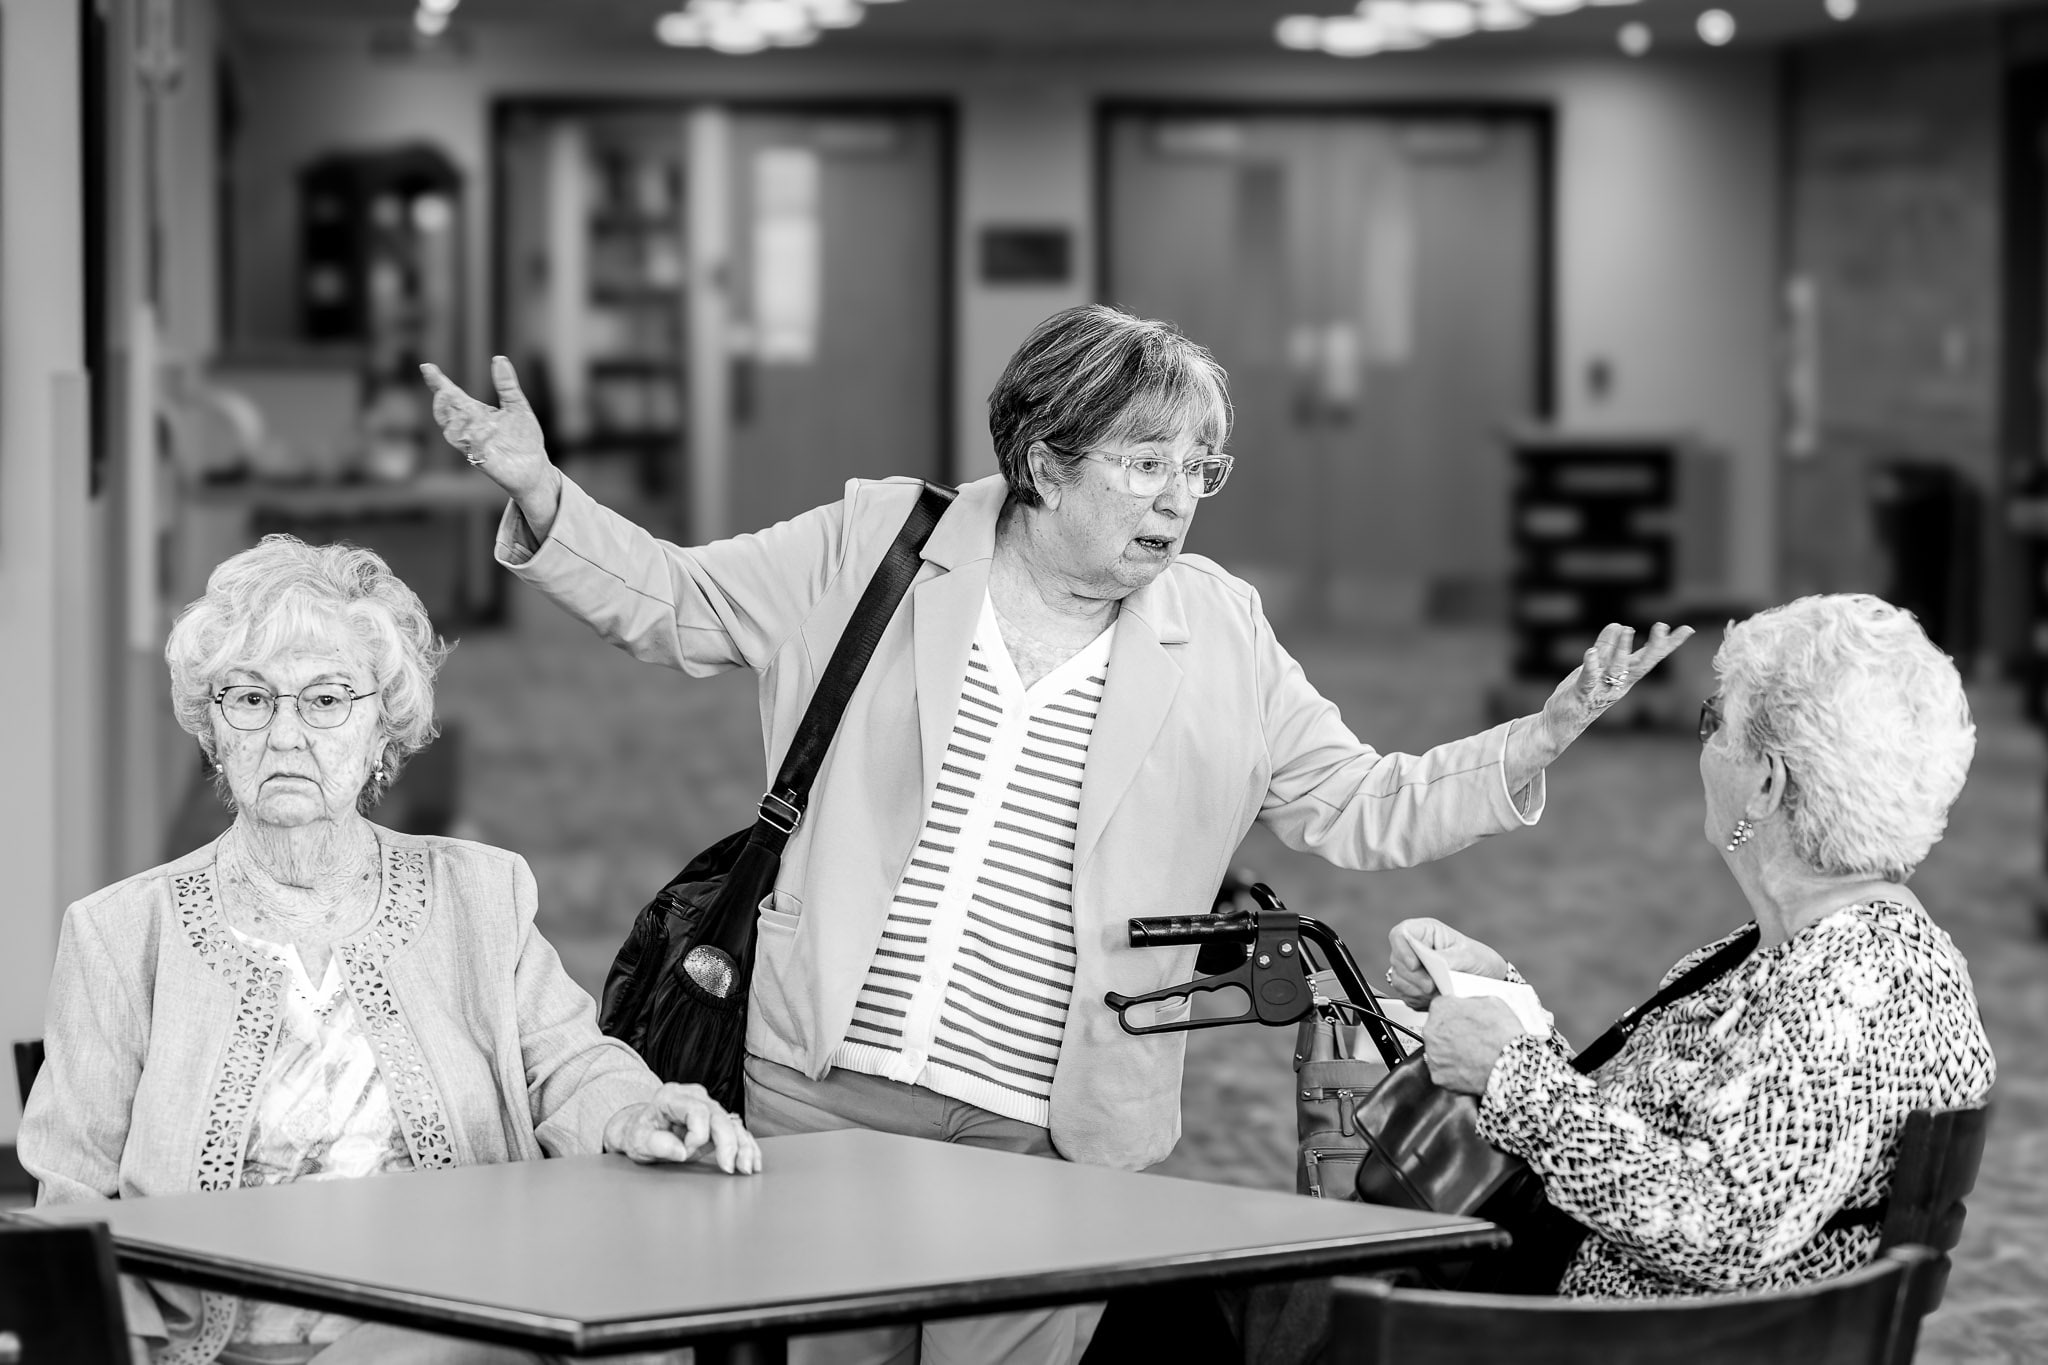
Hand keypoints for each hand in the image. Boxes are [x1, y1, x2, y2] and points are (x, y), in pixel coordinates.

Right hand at [420, 356, 557, 509]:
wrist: (535, 467)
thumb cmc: (524, 437)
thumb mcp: (518, 406)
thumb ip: (507, 385)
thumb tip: (498, 358)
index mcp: (476, 412)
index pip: (452, 395)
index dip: (438, 382)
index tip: (427, 367)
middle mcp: (470, 428)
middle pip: (446, 413)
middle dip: (441, 402)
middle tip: (442, 389)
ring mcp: (474, 445)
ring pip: (451, 433)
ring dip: (452, 420)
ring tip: (454, 403)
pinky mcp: (482, 461)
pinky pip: (472, 450)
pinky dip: (477, 438)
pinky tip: (489, 427)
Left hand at [603, 1082, 761, 1173]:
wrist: (641, 1129)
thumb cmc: (639, 1133)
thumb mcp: (637, 1141)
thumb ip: (657, 1144)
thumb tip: (681, 1151)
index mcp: (672, 1096)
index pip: (697, 1110)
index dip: (696, 1135)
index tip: (685, 1153)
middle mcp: (694, 1097)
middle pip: (719, 1116)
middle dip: (729, 1143)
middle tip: (730, 1168)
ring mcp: (707, 1107)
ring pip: (732, 1123)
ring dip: (743, 1146)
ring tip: (748, 1168)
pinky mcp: (716, 1121)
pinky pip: (736, 1131)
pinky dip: (745, 1146)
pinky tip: (752, 1161)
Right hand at [1386, 918, 1507, 1009]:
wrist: (1488, 980)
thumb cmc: (1478, 960)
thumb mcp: (1468, 955)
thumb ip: (1449, 958)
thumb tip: (1435, 964)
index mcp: (1426, 932)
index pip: (1400, 934)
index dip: (1402, 949)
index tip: (1415, 965)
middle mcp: (1415, 948)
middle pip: (1397, 960)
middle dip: (1414, 977)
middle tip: (1432, 985)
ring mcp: (1411, 968)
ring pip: (1398, 979)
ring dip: (1416, 990)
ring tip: (1437, 992)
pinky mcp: (1412, 987)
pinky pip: (1405, 995)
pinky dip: (1418, 1000)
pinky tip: (1434, 998)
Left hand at [1421, 996, 1524, 1096]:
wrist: (1510, 1064)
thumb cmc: (1503, 1034)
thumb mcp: (1489, 1002)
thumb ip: (1469, 1003)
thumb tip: (1467, 1007)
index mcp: (1440, 1008)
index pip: (1440, 1009)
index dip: (1454, 1017)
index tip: (1462, 1023)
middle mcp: (1431, 1031)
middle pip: (1436, 1032)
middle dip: (1450, 1036)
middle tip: (1469, 1042)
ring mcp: (1433, 1055)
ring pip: (1438, 1053)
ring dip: (1450, 1055)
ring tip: (1472, 1057)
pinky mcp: (1438, 1076)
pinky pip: (1444, 1073)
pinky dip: (1454, 1073)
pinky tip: (1469, 1070)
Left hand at [1539, 621, 1693, 751]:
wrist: (1562, 723)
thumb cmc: (1583, 693)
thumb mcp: (1597, 667)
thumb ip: (1606, 647)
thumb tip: (1618, 625)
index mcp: (1625, 677)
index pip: (1650, 658)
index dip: (1668, 644)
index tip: (1687, 629)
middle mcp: (1618, 684)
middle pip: (1642, 665)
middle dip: (1654, 647)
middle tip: (1662, 626)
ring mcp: (1601, 689)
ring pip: (1616, 669)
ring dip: (1621, 649)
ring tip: (1626, 629)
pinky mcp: (1582, 693)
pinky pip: (1588, 678)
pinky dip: (1590, 666)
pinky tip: (1591, 652)